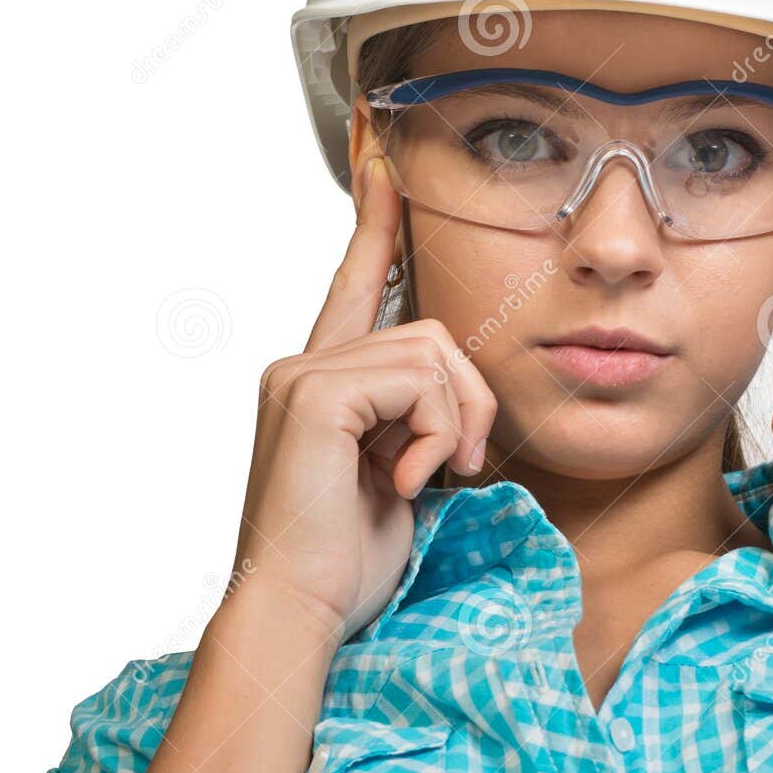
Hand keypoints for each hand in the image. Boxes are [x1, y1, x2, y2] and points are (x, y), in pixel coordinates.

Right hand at [227, 153, 497, 646]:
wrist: (302, 608)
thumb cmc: (347, 558)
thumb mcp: (396, 472)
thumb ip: (413, 416)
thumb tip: (451, 389)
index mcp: (320, 380)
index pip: (354, 285)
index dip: (374, 223)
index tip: (383, 163)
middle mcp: (302, 366)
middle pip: (431, 331)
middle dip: (470, 398)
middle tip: (462, 464)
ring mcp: (301, 376)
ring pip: (432, 353)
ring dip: (456, 422)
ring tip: (431, 478)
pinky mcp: (313, 396)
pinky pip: (417, 382)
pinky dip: (433, 436)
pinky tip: (404, 483)